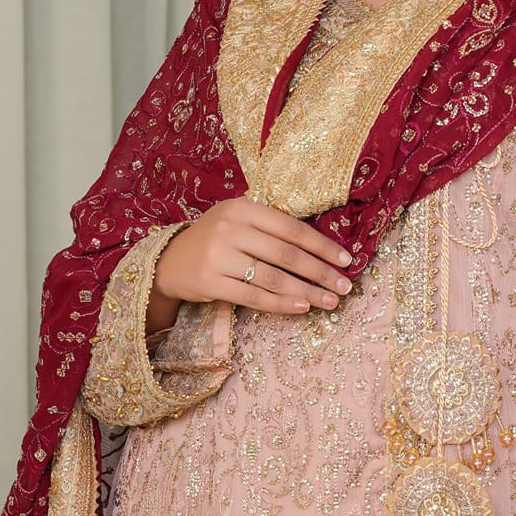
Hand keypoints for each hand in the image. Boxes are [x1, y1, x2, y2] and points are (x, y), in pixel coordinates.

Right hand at [152, 198, 354, 320]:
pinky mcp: (209, 282)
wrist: (169, 260)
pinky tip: (302, 307)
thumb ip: (271, 229)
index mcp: (243, 208)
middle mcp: (230, 229)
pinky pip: (254, 296)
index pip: (292, 228)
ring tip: (330, 301)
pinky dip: (281, 304)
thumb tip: (322, 250)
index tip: (346, 260)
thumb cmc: (215, 240)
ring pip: (273, 277)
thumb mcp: (238, 222)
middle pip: (286, 254)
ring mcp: (218, 256)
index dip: (322, 245)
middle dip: (320, 272)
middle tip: (345, 286)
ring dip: (307, 291)